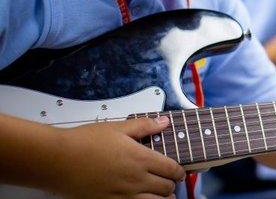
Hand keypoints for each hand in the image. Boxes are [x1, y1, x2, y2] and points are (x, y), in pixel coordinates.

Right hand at [51, 116, 184, 198]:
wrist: (57, 160)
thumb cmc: (84, 141)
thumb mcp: (118, 127)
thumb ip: (144, 126)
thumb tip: (164, 122)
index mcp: (141, 158)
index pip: (171, 169)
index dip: (179, 171)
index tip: (180, 171)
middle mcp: (135, 179)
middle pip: (166, 188)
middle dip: (172, 185)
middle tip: (170, 182)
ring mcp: (123, 195)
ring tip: (163, 195)